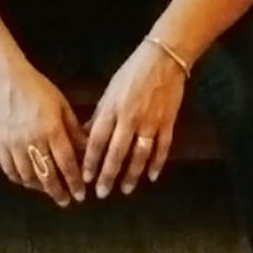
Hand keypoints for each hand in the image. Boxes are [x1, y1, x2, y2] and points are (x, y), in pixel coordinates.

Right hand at [0, 63, 85, 207]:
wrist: (6, 81)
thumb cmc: (39, 89)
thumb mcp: (62, 105)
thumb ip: (74, 130)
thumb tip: (88, 150)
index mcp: (52, 130)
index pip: (66, 163)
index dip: (74, 181)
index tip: (81, 195)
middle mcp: (33, 141)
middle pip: (47, 175)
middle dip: (58, 192)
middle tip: (66, 201)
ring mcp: (14, 145)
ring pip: (28, 176)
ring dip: (40, 188)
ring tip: (49, 192)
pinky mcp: (1, 145)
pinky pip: (10, 170)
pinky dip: (20, 180)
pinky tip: (29, 182)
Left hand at [83, 41, 186, 198]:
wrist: (164, 59)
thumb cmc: (132, 73)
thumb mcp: (110, 91)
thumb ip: (99, 115)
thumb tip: (85, 135)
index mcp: (112, 109)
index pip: (97, 140)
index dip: (91, 161)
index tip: (85, 178)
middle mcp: (130, 118)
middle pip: (117, 153)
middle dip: (108, 175)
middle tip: (102, 192)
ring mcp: (150, 122)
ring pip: (140, 155)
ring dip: (132, 174)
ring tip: (126, 189)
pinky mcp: (167, 122)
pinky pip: (162, 148)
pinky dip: (157, 163)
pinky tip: (152, 176)